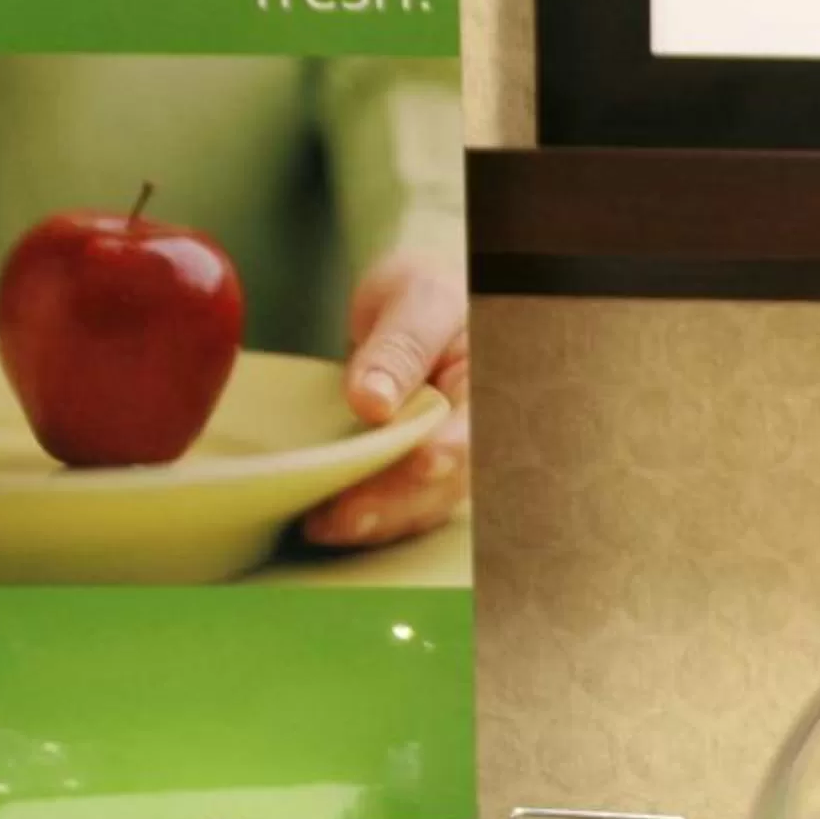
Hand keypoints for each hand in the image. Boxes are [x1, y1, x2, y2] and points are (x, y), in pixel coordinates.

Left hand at [303, 251, 468, 547]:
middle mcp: (485, 429)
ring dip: (381, 520)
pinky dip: (373, 516)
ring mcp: (459, 454)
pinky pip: (409, 503)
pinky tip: (331, 521)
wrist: (415, 304)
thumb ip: (399, 348)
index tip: (420, 461)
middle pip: (452, 477)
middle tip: (346, 516)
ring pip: (429, 501)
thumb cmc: (424, 292)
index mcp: (495, 383)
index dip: (452, 448)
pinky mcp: (429, 470)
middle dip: (400, 501)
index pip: (479, 424)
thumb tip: (372, 401)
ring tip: (324, 526)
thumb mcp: (413, 300)